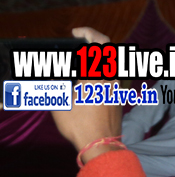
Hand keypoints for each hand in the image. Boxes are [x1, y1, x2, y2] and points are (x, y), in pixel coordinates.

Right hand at [55, 28, 124, 163]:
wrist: (101, 143)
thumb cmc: (80, 123)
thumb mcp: (61, 102)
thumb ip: (57, 83)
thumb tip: (54, 74)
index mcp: (99, 74)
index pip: (100, 44)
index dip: (89, 33)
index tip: (77, 32)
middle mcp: (113, 78)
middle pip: (110, 51)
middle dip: (96, 43)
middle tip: (81, 42)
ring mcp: (118, 87)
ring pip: (112, 64)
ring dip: (99, 58)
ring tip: (82, 60)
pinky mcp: (118, 97)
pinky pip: (112, 76)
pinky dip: (101, 71)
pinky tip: (88, 78)